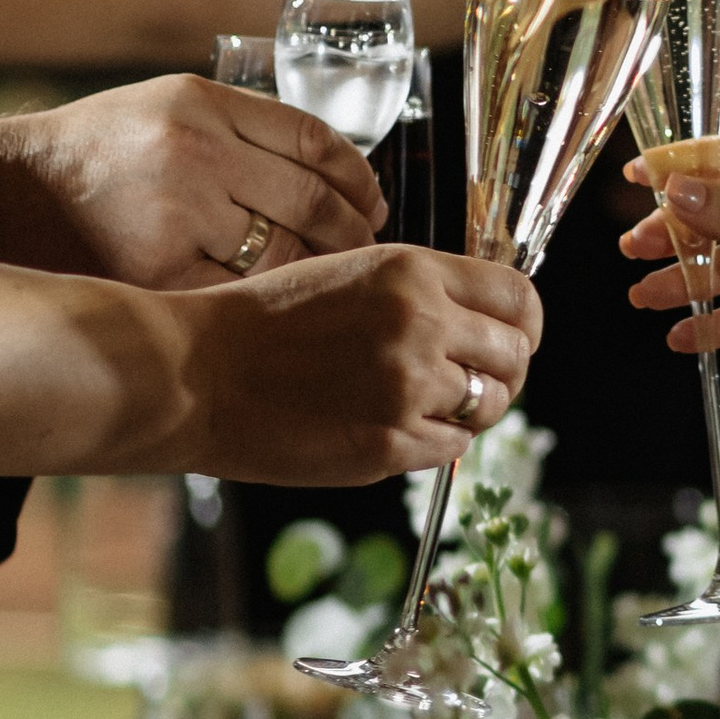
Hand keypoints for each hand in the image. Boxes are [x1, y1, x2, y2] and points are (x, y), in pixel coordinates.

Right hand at [0, 75, 384, 287]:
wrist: (5, 192)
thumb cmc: (97, 153)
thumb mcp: (168, 107)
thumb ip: (243, 129)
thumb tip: (336, 173)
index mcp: (201, 103)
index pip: (314, 140)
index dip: (359, 177)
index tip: (373, 201)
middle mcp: (193, 151)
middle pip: (312, 200)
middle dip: (351, 233)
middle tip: (366, 251)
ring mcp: (176, 213)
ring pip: (284, 252)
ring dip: (321, 272)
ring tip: (331, 282)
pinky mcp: (155, 271)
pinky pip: (241, 293)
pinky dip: (271, 302)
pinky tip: (282, 307)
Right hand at [182, 247, 539, 484]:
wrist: (194, 372)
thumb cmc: (263, 323)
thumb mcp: (350, 274)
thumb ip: (420, 292)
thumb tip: (484, 321)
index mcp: (412, 271)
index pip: (518, 296)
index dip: (525, 324)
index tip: (514, 340)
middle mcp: (420, 323)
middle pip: (515, 356)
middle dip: (504, 374)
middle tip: (475, 385)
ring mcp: (407, 386)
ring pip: (489, 406)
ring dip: (472, 412)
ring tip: (430, 408)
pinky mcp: (388, 442)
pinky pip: (451, 447)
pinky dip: (436, 443)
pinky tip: (395, 429)